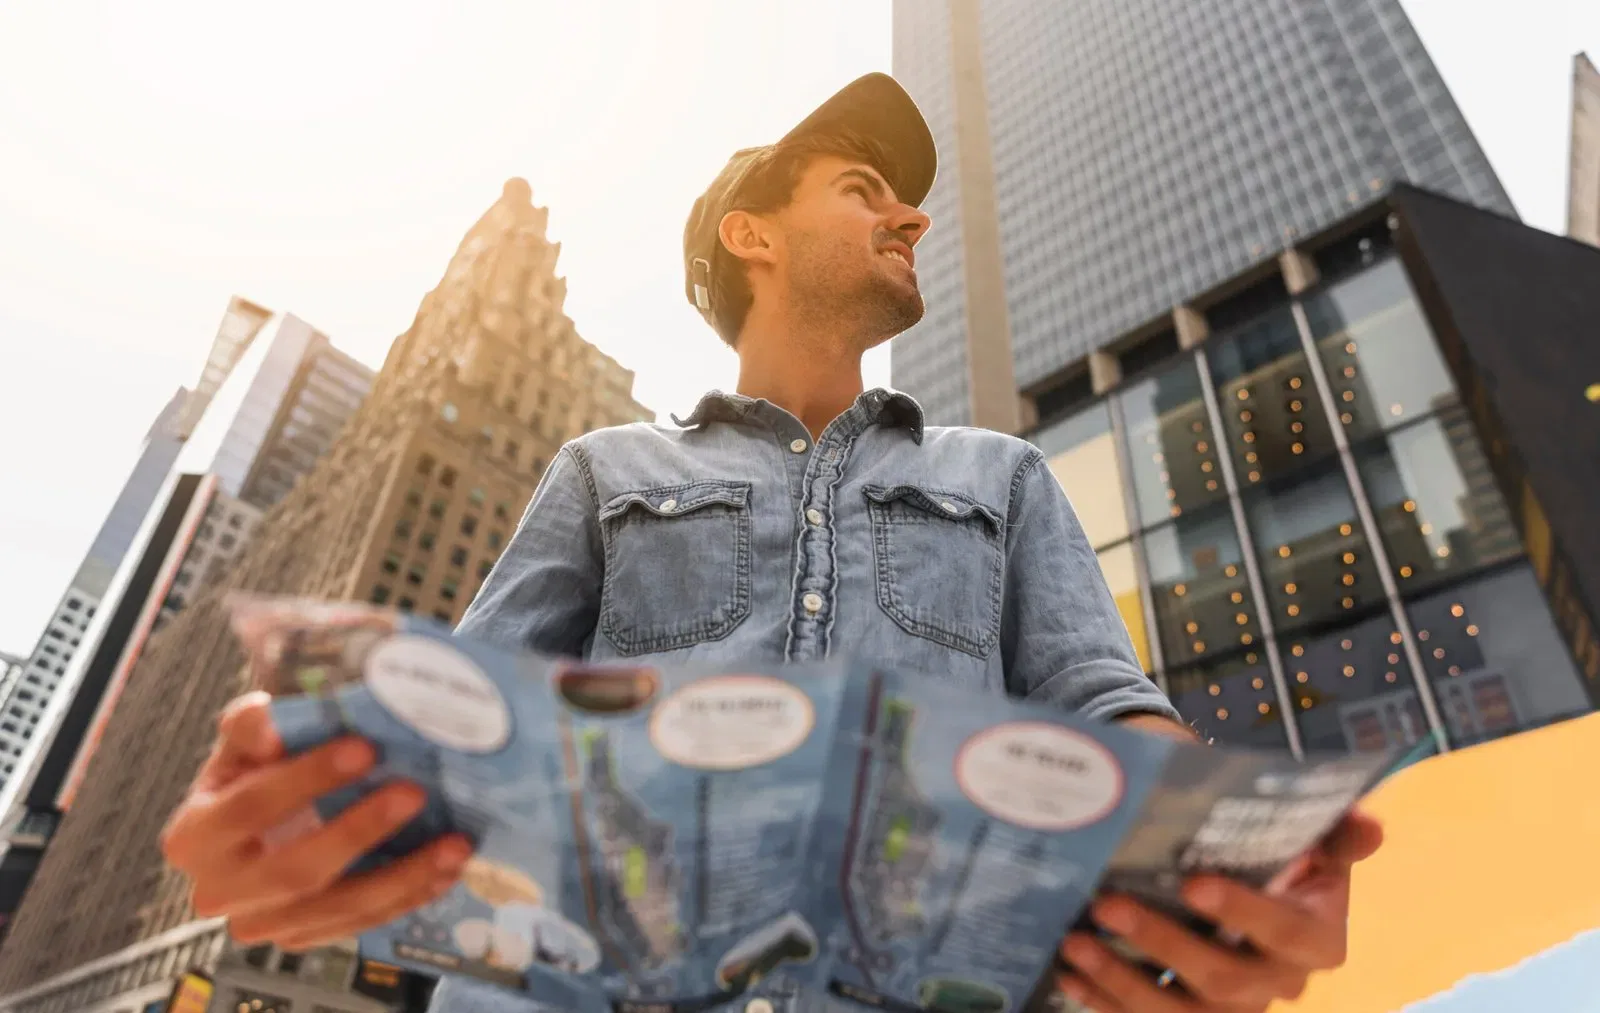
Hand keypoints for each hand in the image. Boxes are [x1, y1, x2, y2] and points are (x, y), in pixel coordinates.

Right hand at [161, 691, 472, 949]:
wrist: (260, 823)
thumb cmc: (255, 773)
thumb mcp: (243, 742)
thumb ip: (250, 726)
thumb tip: (268, 724)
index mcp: (194, 837)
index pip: (250, 807)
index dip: (306, 778)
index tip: (364, 748)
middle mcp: (219, 891)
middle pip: (295, 868)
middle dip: (359, 830)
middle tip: (414, 793)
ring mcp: (263, 923)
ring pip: (337, 906)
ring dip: (402, 875)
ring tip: (452, 843)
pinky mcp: (303, 938)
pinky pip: (361, 923)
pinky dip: (408, 896)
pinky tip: (446, 870)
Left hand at [1057, 811, 1382, 1011]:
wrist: (1248, 887)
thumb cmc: (1279, 859)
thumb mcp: (1311, 839)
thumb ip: (1335, 832)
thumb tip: (1371, 824)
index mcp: (1318, 939)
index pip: (1284, 931)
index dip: (1243, 911)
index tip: (1194, 882)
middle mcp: (1279, 984)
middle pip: (1225, 979)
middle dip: (1164, 943)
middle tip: (1109, 904)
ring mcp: (1233, 1011)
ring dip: (1125, 980)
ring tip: (1077, 941)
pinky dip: (1105, 1000)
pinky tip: (1069, 972)